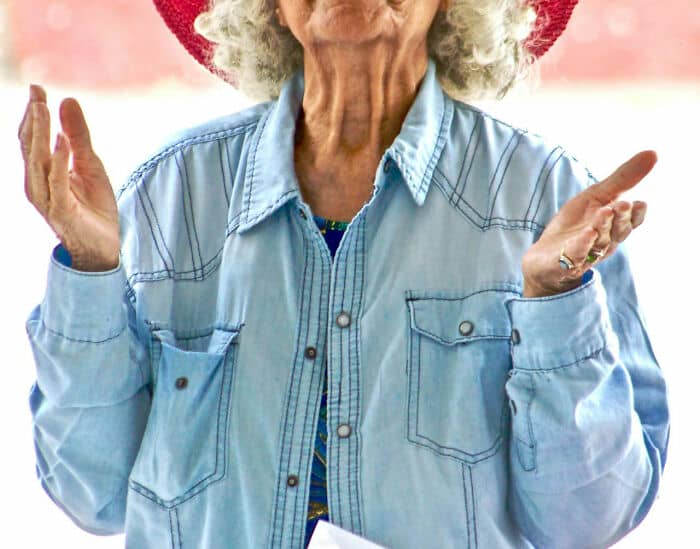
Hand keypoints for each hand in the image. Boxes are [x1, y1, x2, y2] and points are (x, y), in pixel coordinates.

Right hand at [19, 84, 119, 271]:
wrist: (105, 244)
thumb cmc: (93, 206)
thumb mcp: (90, 164)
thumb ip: (78, 136)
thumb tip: (66, 100)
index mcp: (41, 171)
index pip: (31, 137)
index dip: (33, 113)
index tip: (37, 88)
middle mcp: (37, 183)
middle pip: (29, 146)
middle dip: (32, 118)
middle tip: (37, 93)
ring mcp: (47, 198)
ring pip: (37, 161)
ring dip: (38, 134)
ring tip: (42, 109)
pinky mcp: (61, 211)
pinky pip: (57, 183)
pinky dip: (59, 162)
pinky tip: (63, 143)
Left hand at [521, 150, 656, 297]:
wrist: (545, 257)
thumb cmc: (575, 225)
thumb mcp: (596, 196)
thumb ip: (622, 179)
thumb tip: (653, 152)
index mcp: (613, 226)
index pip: (631, 222)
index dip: (636, 214)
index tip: (640, 203)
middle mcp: (604, 241)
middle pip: (617, 231)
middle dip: (620, 217)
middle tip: (623, 204)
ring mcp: (585, 253)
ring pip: (597, 242)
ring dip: (602, 227)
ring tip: (604, 212)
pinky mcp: (564, 262)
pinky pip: (575, 255)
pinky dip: (581, 246)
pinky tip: (585, 234)